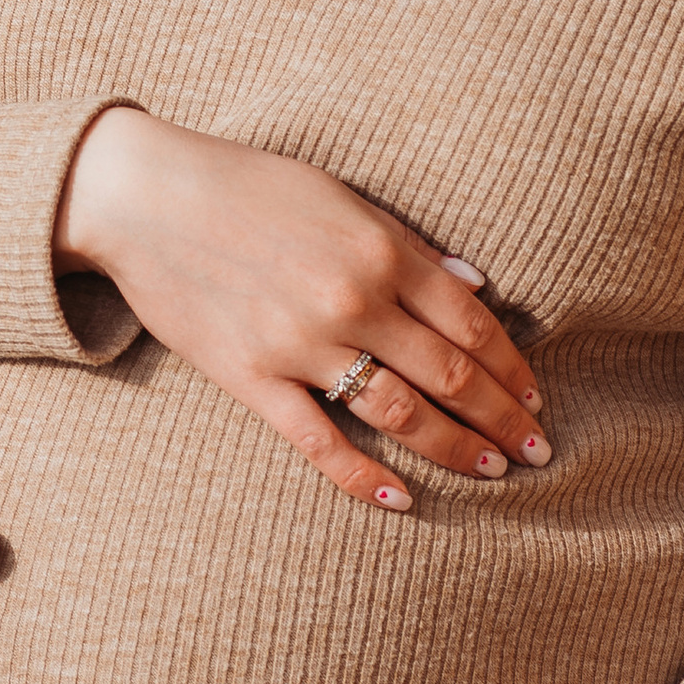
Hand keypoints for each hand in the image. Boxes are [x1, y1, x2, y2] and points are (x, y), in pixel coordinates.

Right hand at [55, 107, 550, 510]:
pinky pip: (319, 442)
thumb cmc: (247, 185)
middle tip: (537, 450)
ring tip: (491, 471)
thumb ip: (409, 244)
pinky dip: (364, 477)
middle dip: (502, 419)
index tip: (537, 397)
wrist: (145, 196)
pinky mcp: (252, 379)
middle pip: (451, 376)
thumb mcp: (339, 196)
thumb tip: (476, 287)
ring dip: (455, 449)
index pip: (471, 324)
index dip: (513, 368)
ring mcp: (299, 344)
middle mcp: (350, 300)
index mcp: (378, 249)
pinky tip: (402, 498)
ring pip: (400, 414)